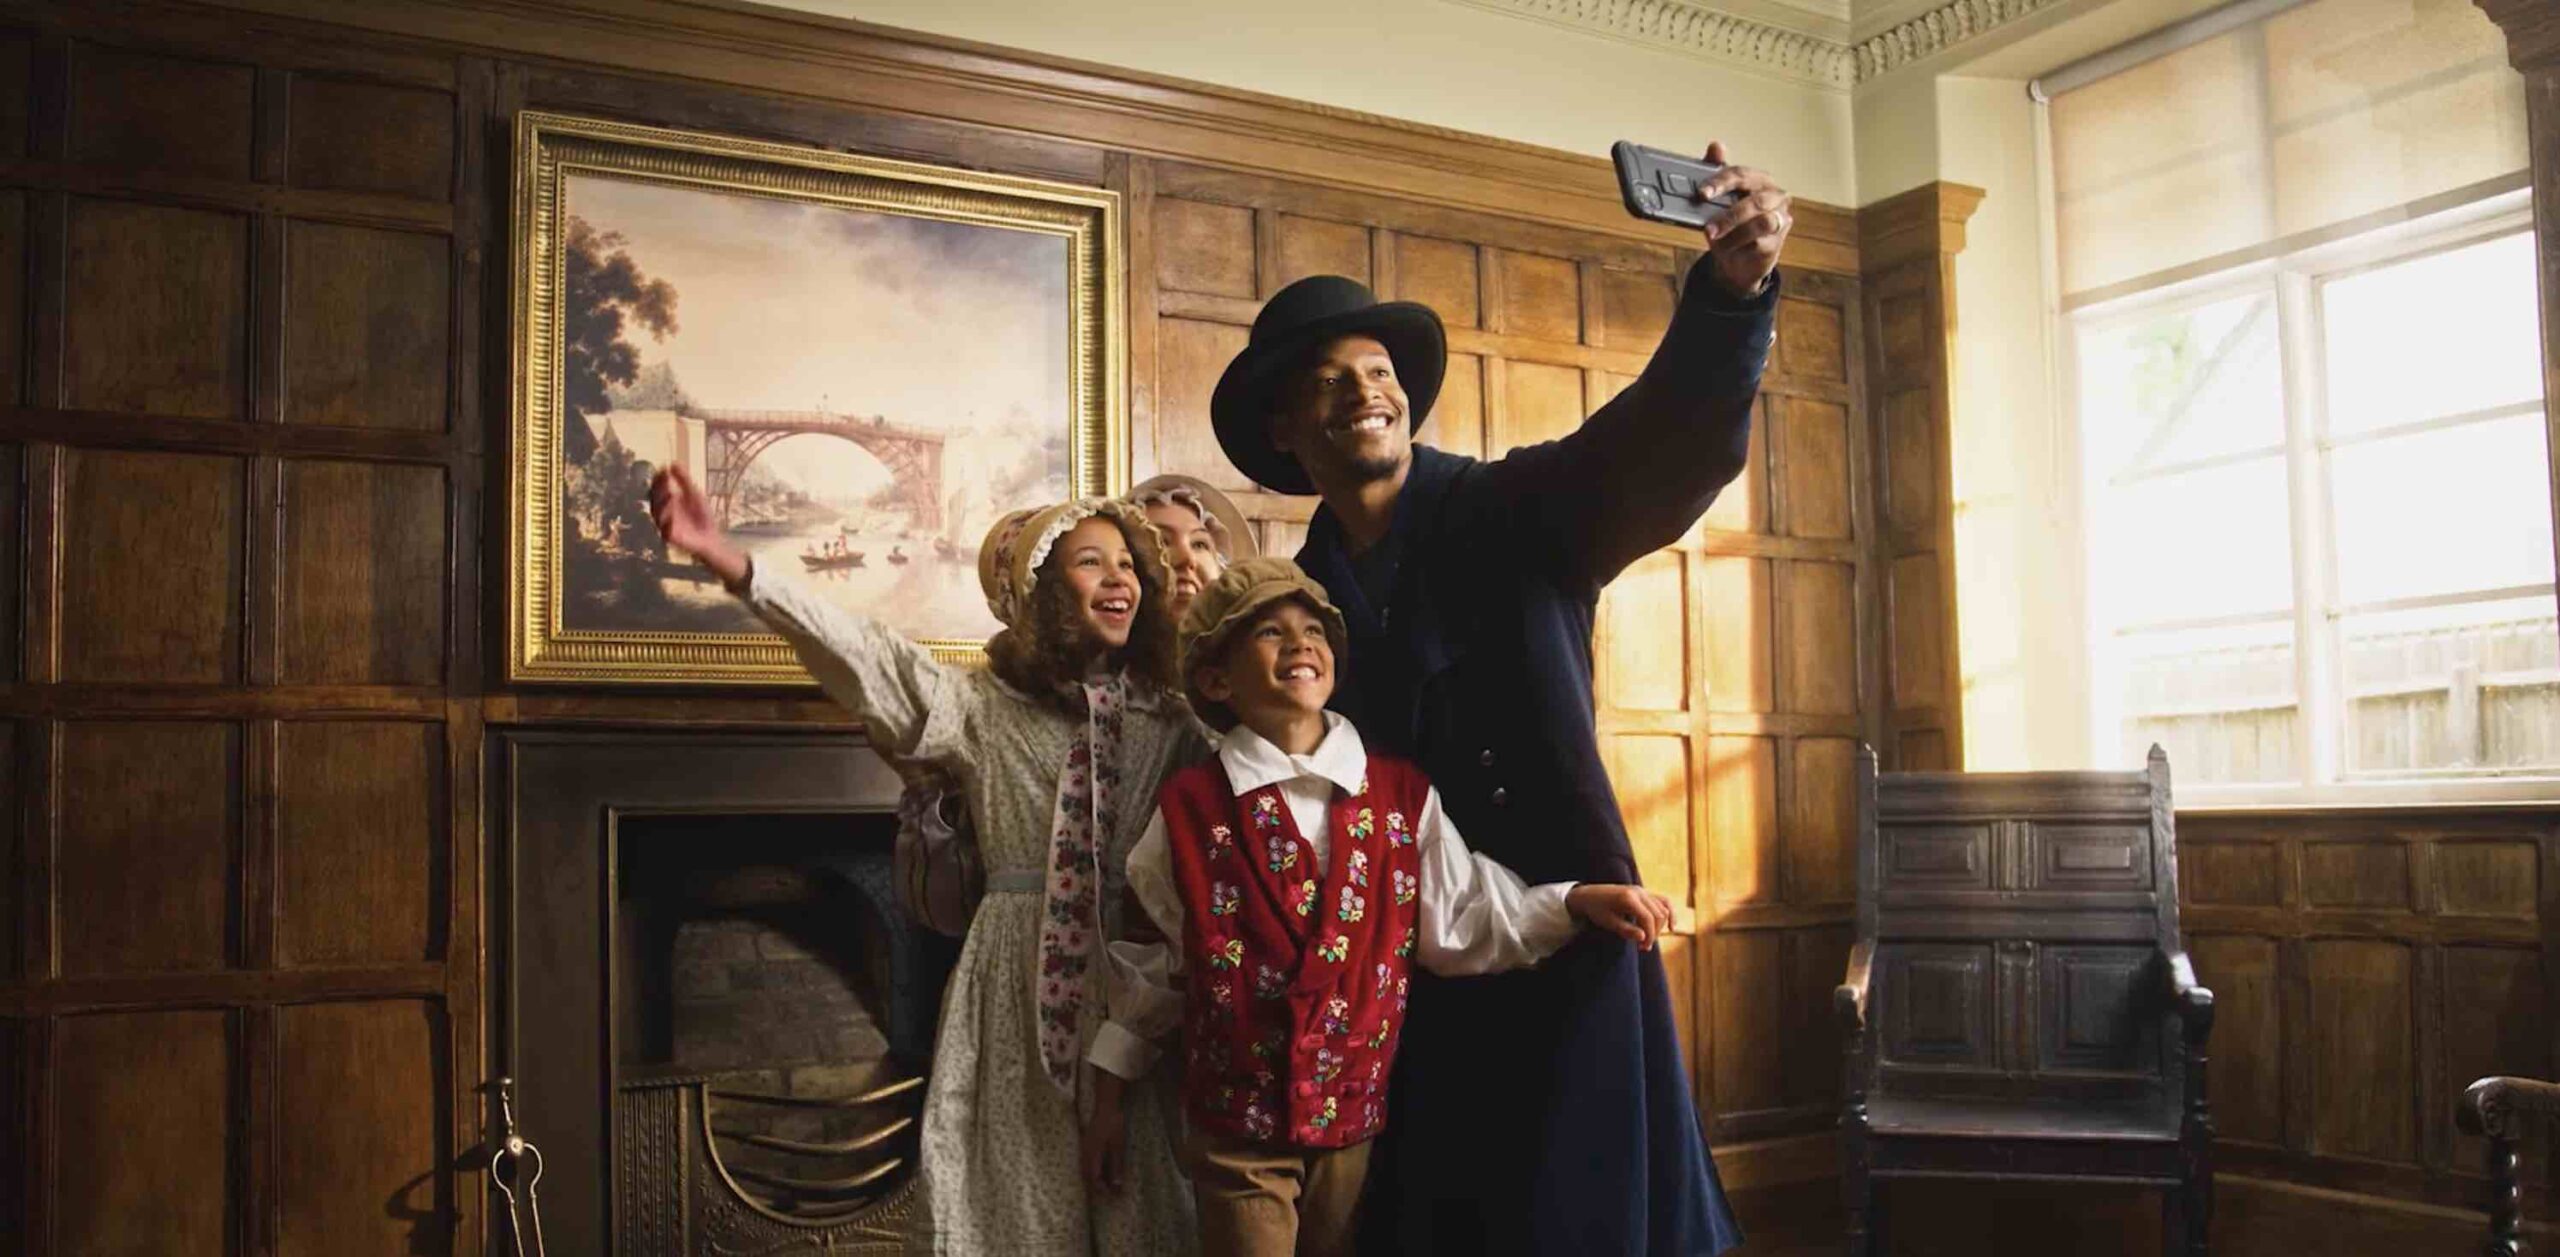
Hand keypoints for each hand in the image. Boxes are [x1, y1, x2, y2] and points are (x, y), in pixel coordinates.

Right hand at [646, 464, 749, 583]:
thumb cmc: (701, 516)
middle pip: (654, 500)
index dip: (659, 479)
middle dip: (658, 489)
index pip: (657, 488)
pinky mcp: (671, 538)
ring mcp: (665, 526)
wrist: (711, 537)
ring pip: (658, 515)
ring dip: (662, 504)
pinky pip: (665, 531)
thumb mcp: (694, 494)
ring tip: (669, 493)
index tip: (663, 469)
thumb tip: (672, 462)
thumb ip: (683, 480)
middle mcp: (662, 513)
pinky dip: (667, 522)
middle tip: (664, 479)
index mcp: (666, 501)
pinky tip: (671, 514)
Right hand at [1080, 1069, 1129, 1195]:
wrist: (1106, 1106)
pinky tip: (1098, 1172)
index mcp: (1092, 1155)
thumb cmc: (1113, 1125)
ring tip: (1104, 1187)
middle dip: (1096, 1188)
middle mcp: (1085, 1154)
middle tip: (1108, 1195)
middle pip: (1087, 1177)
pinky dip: (1092, 1172)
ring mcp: (1084, 1149)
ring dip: (1093, 1181)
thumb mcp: (1117, 1146)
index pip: (1094, 1179)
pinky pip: (1085, 1164)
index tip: (1112, 1196)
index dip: (1102, 1189)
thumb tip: (1116, 1184)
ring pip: (1085, 1171)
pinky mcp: (1086, 1145)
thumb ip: (1116, 1166)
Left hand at [1566, 883, 1676, 949]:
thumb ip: (1625, 930)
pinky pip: (1662, 901)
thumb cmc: (1597, 910)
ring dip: (1660, 927)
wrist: (1589, 895)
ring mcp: (1642, 891)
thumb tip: (1643, 937)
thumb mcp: (1608, 922)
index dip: (1650, 935)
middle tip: (1642, 948)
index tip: (1643, 948)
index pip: (1648, 918)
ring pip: (1662, 909)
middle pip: (1658, 915)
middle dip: (1654, 933)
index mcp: (1628, 898)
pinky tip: (1671, 927)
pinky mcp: (1644, 893)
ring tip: (1648, 940)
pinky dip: (1669, 913)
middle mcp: (1638, 892)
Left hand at [1696, 141, 1790, 299]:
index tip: (1702, 193)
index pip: (1741, 174)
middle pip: (1755, 200)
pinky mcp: (1777, 242)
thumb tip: (1717, 146)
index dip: (1721, 182)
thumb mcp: (1716, 200)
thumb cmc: (1729, 224)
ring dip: (1735, 232)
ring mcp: (1779, 219)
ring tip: (1714, 238)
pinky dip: (1741, 246)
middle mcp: (1774, 196)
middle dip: (1729, 215)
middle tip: (1708, 227)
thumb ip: (1715, 173)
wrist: (1737, 259)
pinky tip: (1728, 248)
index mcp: (1759, 180)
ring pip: (1762, 222)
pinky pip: (1760, 242)